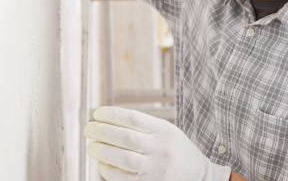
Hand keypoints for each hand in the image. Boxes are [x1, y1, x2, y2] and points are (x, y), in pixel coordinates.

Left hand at [84, 105, 231, 180]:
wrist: (200, 176)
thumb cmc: (176, 150)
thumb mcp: (168, 131)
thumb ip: (145, 126)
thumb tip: (108, 120)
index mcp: (166, 131)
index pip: (134, 118)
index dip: (112, 114)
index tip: (97, 113)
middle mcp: (162, 149)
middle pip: (126, 138)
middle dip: (102, 132)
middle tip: (88, 129)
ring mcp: (158, 169)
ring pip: (124, 159)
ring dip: (103, 151)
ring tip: (90, 146)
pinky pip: (125, 179)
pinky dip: (109, 171)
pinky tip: (102, 165)